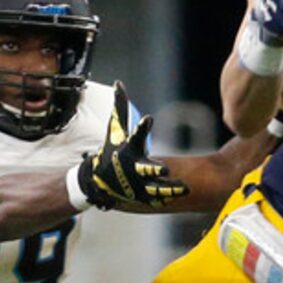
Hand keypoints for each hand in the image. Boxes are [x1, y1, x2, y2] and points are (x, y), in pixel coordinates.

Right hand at [78, 81, 188, 210]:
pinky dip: (165, 199)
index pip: (136, 136)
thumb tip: (119, 83)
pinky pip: (154, 198)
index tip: (150, 119)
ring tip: (185, 188)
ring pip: (154, 187)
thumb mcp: (115, 129)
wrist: (98, 179)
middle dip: (153, 169)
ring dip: (169, 188)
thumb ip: (119, 107)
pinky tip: (179, 198)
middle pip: (144, 168)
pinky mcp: (140, 196)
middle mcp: (132, 167)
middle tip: (164, 169)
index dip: (142, 128)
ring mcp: (136, 184)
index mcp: (129, 150)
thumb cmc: (110, 150)